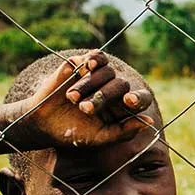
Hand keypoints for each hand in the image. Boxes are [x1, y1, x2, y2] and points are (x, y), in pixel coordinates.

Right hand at [10, 51, 155, 150]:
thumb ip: (124, 132)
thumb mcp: (100, 138)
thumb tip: (149, 122)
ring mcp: (100, 76)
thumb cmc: (75, 133)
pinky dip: (95, 59)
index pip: (140, 99)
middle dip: (103, 96)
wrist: (44, 123)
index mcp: (123, 107)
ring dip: (90, 85)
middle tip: (84, 109)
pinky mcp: (84, 64)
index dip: (138, 98)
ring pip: (108, 72)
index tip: (129, 101)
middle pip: (121, 85)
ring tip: (73, 99)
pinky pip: (97, 56)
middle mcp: (115, 90)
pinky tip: (89, 66)